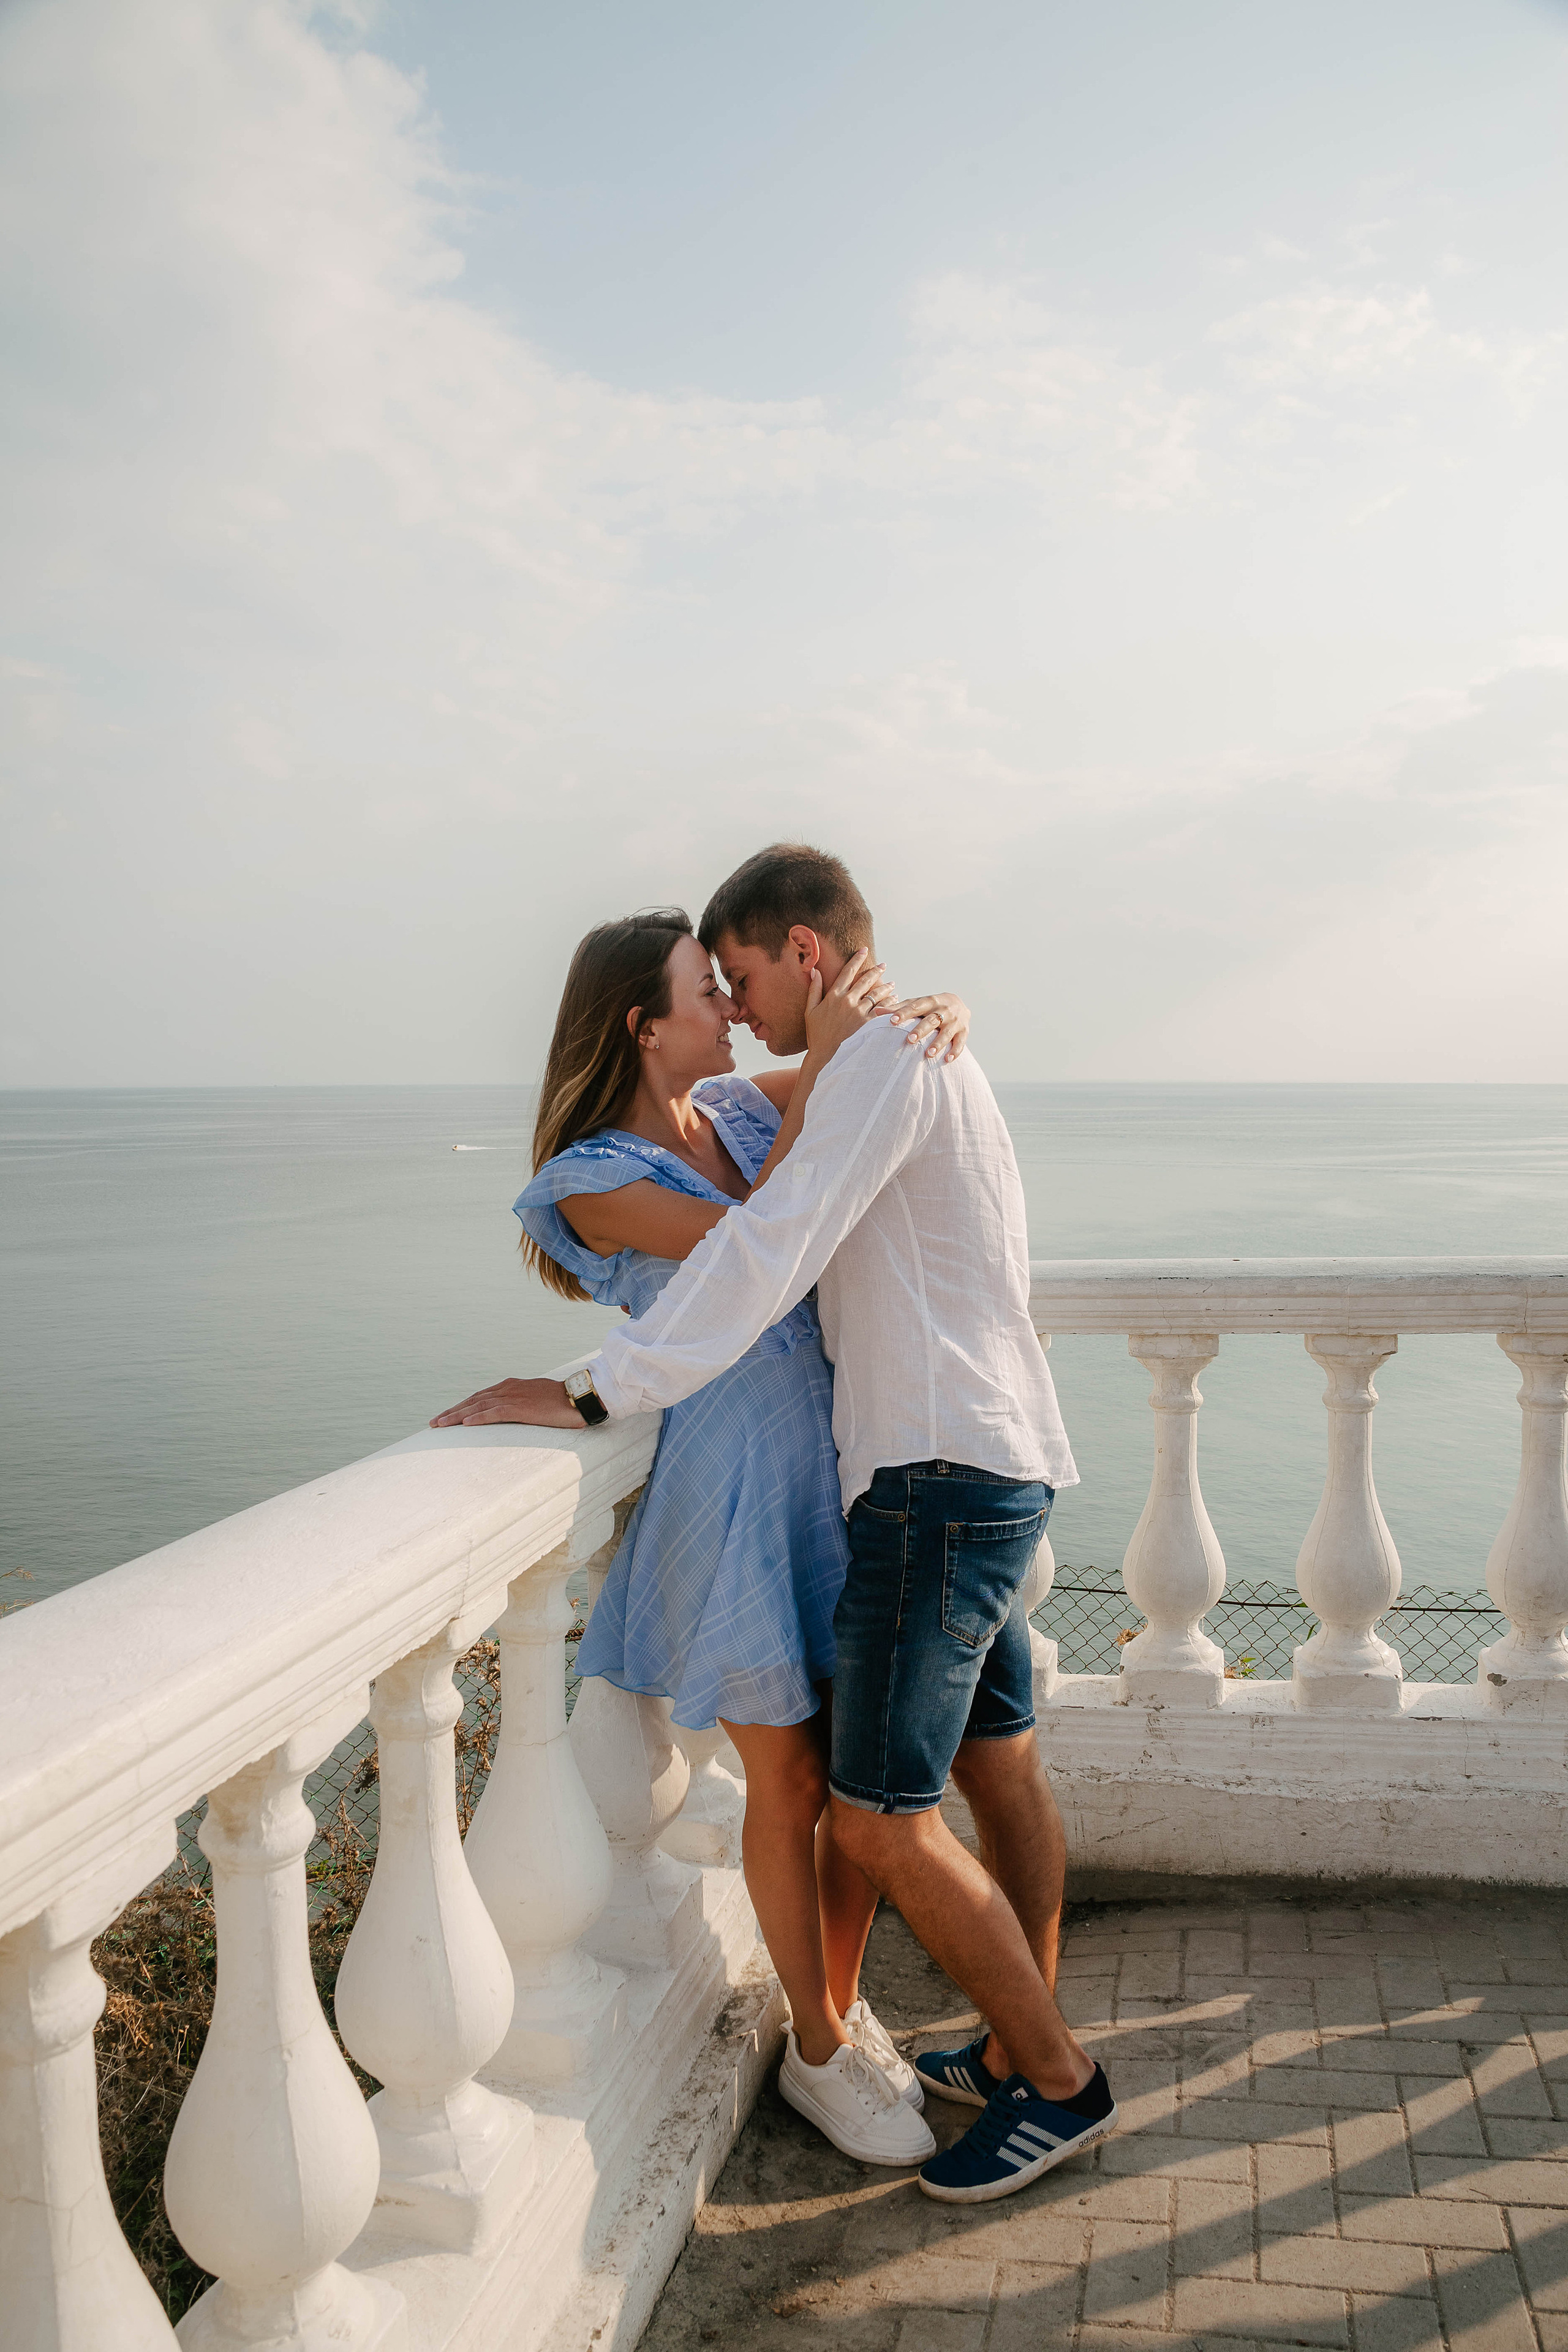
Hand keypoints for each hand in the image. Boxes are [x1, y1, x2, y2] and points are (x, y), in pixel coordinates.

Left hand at [430, 1377, 580, 1427]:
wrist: (581, 1396)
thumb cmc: (562, 1402)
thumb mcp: (536, 1401)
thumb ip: (522, 1405)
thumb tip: (513, 1415)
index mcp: (511, 1386)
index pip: (479, 1396)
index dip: (461, 1406)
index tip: (446, 1416)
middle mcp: (508, 1388)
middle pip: (473, 1399)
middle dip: (452, 1411)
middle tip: (434, 1423)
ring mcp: (514, 1396)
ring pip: (479, 1405)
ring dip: (458, 1415)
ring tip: (441, 1425)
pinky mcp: (522, 1407)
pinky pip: (495, 1413)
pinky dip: (479, 1417)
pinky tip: (466, 1424)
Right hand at [803, 949, 896, 1061]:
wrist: (825, 1057)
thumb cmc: (816, 1036)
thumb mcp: (810, 1011)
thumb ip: (814, 989)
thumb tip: (814, 971)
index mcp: (833, 995)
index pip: (847, 971)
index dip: (857, 959)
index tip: (864, 950)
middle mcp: (847, 1001)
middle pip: (865, 980)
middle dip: (876, 970)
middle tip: (884, 965)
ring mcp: (858, 1012)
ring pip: (876, 994)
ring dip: (886, 987)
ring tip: (892, 984)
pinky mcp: (868, 1024)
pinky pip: (883, 1009)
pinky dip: (890, 1003)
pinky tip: (895, 1000)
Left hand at [888, 990, 969, 1061]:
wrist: (960, 1004)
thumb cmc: (931, 1006)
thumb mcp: (918, 1003)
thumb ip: (899, 1008)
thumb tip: (877, 1011)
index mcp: (931, 1001)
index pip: (916, 1006)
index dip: (904, 1013)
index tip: (892, 1020)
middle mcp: (944, 1010)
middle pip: (932, 1020)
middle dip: (921, 1030)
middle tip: (909, 1040)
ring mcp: (955, 1022)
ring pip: (947, 1033)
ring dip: (938, 1043)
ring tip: (928, 1054)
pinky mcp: (964, 1032)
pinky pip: (960, 1042)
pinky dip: (955, 1051)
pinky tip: (947, 1059)